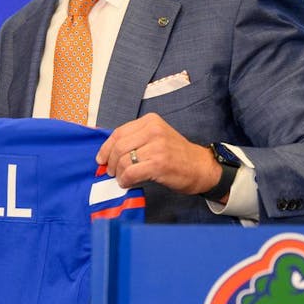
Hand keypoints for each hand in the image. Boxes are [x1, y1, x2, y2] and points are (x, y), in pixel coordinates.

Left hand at [96, 114, 222, 194]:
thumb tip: (108, 152)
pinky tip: (128, 183)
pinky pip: (130, 173)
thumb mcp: (157, 137)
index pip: (118, 133)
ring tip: (122, 178)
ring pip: (123, 160)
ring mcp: (157, 147)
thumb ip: (136, 139)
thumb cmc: (176, 155)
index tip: (102, 159)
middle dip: (110, 162)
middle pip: (118, 146)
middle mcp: (153, 130)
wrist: (201, 168)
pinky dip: (125, 180)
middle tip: (111, 172)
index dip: (106, 148)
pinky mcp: (158, 164)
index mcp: (151, 121)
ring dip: (118, 173)